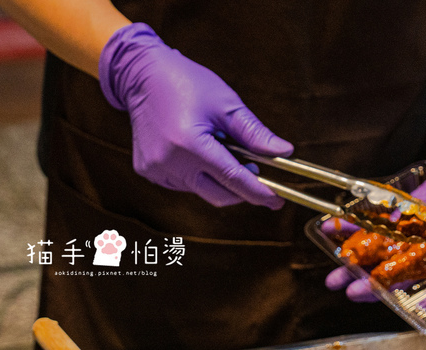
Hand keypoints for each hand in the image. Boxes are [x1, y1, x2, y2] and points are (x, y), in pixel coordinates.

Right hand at [99, 23, 292, 207]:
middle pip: (219, 195)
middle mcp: (170, 162)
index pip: (233, 179)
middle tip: (257, 174)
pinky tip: (196, 152)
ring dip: (218, 179)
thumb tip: (284, 152)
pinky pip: (183, 184)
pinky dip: (198, 175)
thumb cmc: (185, 83)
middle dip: (242, 191)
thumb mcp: (226, 104)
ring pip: (201, 190)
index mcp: (189, 144)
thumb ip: (255, 133)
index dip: (259, 192)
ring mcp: (156, 170)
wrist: (140, 74)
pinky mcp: (148, 171)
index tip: (278, 200)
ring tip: (219, 148)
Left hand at [325, 134, 425, 305]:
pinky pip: (367, 228)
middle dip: (374, 286)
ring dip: (353, 268)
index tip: (419, 308)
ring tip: (331, 280)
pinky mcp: (392, 221)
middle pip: (397, 275)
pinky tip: (328, 231)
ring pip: (375, 258)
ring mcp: (404, 239)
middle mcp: (423, 254)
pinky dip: (348, 230)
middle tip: (353, 293)